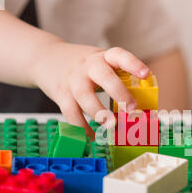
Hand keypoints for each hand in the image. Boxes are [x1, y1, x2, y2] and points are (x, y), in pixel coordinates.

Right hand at [32, 41, 149, 136]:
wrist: (45, 58)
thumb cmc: (82, 66)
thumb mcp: (100, 63)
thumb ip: (116, 78)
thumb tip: (139, 105)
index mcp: (102, 57)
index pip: (119, 55)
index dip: (133, 64)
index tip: (146, 75)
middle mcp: (87, 66)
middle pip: (104, 77)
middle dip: (119, 93)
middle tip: (131, 108)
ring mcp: (73, 80)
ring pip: (85, 97)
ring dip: (99, 113)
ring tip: (112, 125)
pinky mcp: (61, 94)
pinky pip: (71, 113)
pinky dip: (82, 127)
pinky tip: (92, 136)